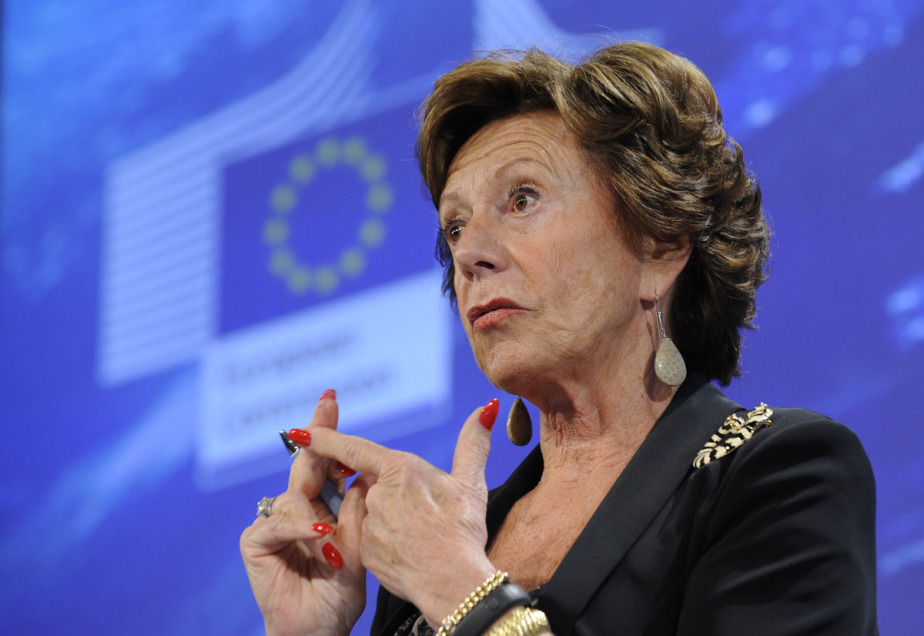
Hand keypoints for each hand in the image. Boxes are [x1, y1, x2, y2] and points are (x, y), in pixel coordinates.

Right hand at [240, 392, 366, 635]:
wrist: (320, 629)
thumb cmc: (339, 591)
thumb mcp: (359, 545)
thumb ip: (357, 511)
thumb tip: (364, 473)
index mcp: (323, 505)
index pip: (327, 463)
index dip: (329, 433)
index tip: (332, 399)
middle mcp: (297, 509)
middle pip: (306, 464)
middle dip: (316, 432)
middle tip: (328, 402)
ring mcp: (273, 522)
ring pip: (297, 497)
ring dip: (320, 519)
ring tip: (336, 547)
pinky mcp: (254, 541)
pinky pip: (279, 523)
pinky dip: (301, 531)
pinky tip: (319, 537)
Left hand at [309, 398, 500, 628]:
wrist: (455, 585)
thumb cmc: (464, 533)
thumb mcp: (472, 484)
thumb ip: (473, 443)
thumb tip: (487, 408)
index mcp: (399, 470)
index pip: (352, 449)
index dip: (324, 439)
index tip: (299, 432)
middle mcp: (377, 494)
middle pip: (370, 485)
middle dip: (390, 495)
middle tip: (419, 514)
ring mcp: (368, 524)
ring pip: (371, 513)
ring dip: (389, 519)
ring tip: (418, 535)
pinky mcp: (364, 551)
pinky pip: (369, 540)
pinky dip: (385, 542)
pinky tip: (407, 551)